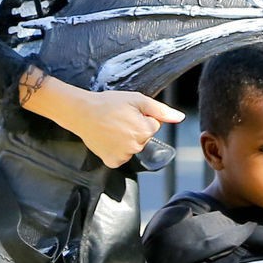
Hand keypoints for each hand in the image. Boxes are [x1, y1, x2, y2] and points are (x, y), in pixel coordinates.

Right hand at [21, 73, 184, 167]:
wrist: (82, 112)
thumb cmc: (108, 103)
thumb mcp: (137, 100)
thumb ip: (161, 110)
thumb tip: (180, 118)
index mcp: (145, 130)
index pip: (154, 126)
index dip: (142, 117)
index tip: (128, 113)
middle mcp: (136, 146)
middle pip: (144, 138)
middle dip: (135, 129)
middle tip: (119, 119)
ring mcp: (124, 156)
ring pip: (133, 147)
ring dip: (126, 140)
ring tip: (111, 128)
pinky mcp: (112, 162)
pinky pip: (121, 157)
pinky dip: (116, 150)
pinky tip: (107, 138)